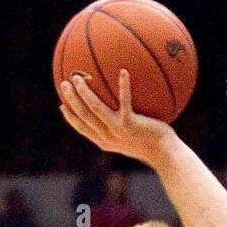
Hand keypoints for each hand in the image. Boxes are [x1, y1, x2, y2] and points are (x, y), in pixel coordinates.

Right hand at [60, 70, 175, 168]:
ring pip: (95, 108)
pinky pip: (124, 101)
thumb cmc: (152, 145)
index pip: (82, 129)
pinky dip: (123, 86)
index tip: (61, 105)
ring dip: (84, 92)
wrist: (165, 155)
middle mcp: (108, 137)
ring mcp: (118, 130)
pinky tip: (123, 71)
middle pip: (83, 116)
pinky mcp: (131, 124)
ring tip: (78, 77)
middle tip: (64, 83)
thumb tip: (120, 110)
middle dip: (71, 100)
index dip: (70, 117)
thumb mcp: (133, 137)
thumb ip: (122, 125)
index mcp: (105, 141)